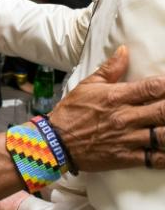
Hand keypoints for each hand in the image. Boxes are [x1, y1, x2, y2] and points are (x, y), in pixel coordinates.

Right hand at [49, 45, 164, 170]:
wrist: (56, 141)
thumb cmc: (72, 111)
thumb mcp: (87, 84)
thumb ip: (110, 69)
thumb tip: (124, 50)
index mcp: (116, 97)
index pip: (152, 87)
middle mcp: (125, 117)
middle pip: (163, 111)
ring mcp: (128, 139)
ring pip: (163, 135)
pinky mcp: (127, 158)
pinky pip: (155, 159)